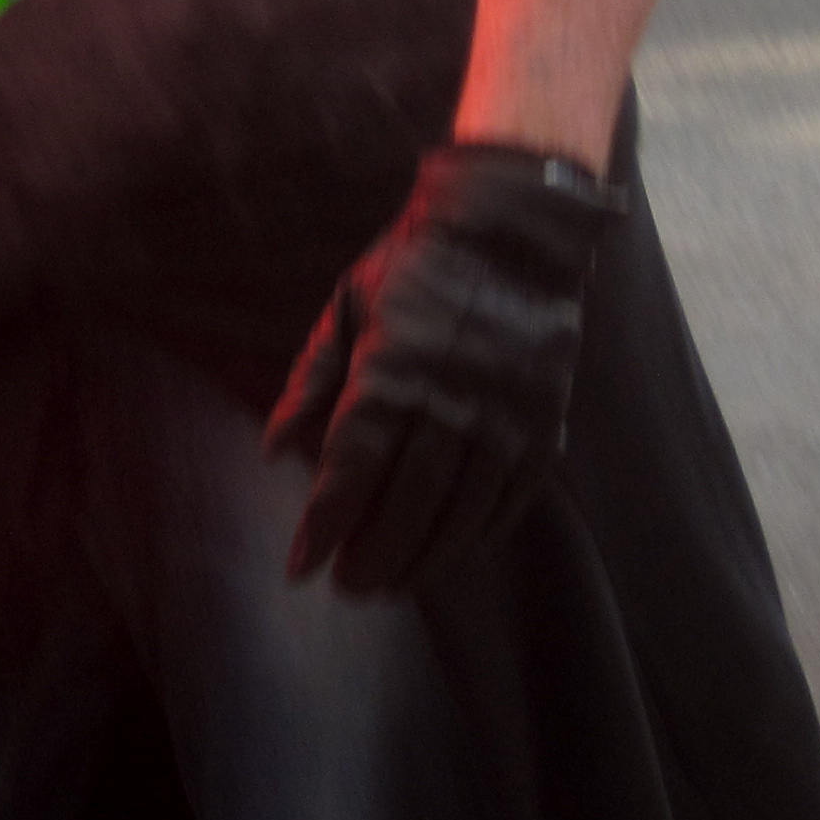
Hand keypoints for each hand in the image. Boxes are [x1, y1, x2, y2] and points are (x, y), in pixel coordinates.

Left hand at [265, 140, 626, 598]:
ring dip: (426, 555)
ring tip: (392, 586)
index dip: (327, 519)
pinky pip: (514, 494)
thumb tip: (274, 449)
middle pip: (410, 497)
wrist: (514, 232)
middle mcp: (453, 396)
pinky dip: (482, 531)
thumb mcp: (348, 303)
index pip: (354, 461)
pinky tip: (453, 552)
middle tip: (349, 587)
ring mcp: (506, 413)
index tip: (303, 564)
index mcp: (395, 364)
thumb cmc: (415, 265)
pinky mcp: (545, 420)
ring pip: (465, 506)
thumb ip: (312, 378)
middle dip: (375, 551)